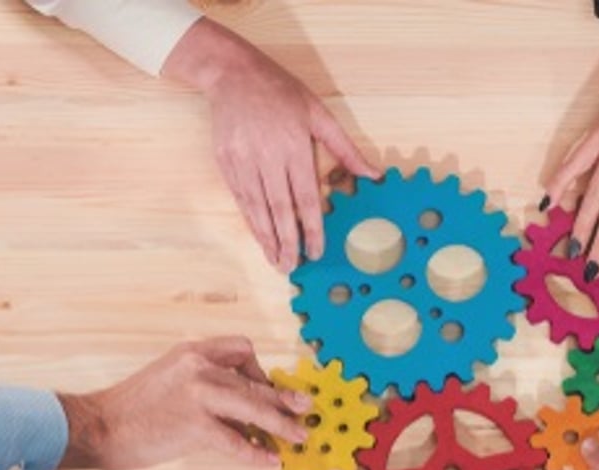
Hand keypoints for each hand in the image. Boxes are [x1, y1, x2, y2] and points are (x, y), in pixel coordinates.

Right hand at [58, 337, 308, 469]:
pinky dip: (255, 453)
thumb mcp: (170, 378)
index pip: (241, 348)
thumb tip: (242, 404)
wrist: (98, 426)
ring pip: (254, 407)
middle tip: (304, 407)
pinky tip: (268, 460)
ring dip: (281, 424)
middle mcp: (198, 366)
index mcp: (192, 352)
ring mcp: (198, 395)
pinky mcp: (194, 425)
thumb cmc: (133, 408)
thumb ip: (203, 382)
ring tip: (298, 436)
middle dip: (283, 397)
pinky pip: (236, 441)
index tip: (267, 388)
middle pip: (254, 381)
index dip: (260, 369)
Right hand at [164, 19, 379, 271]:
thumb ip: (345, 149)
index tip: (316, 251)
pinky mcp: (225, 161)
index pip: (305, 197)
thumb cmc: (281, 92)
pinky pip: (240, 197)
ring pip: (256, 207)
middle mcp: (266, 155)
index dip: (311, 228)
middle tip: (293, 267)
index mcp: (293, 145)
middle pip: (279, 209)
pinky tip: (258, 236)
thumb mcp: (319, 114)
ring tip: (276, 260)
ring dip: (266, 237)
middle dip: (287, 242)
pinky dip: (250, 220)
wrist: (233, 74)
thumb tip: (373, 174)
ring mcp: (242, 159)